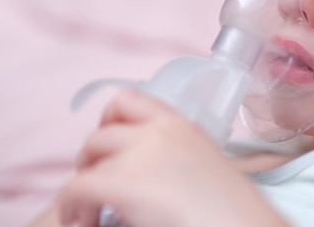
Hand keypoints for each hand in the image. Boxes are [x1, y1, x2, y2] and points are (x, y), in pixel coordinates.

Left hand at [56, 89, 285, 226]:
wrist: (241, 224)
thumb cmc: (230, 209)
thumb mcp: (205, 166)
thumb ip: (176, 157)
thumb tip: (148, 174)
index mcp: (181, 125)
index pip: (130, 99)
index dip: (109, 119)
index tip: (109, 142)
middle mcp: (159, 131)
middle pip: (101, 131)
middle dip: (92, 156)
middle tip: (97, 179)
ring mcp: (140, 154)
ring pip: (88, 160)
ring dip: (82, 184)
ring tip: (89, 209)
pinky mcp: (123, 182)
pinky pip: (77, 188)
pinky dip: (72, 207)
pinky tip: (83, 221)